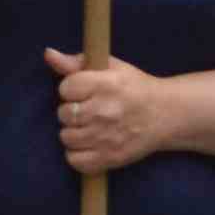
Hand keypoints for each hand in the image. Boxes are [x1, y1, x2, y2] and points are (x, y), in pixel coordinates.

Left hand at [43, 49, 179, 174]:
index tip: (84, 91)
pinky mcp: (110, 158)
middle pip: (64, 114)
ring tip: (89, 127)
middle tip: (89, 110)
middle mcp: (105, 112)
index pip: (66, 88)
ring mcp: (107, 138)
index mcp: (106, 85)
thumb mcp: (111, 67)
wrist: (166, 115)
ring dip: (74, 132)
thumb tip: (48, 54)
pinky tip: (89, 144)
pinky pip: (75, 160)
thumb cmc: (135, 88)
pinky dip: (78, 154)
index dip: (71, 89)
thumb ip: (76, 62)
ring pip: (66, 137)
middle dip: (73, 111)